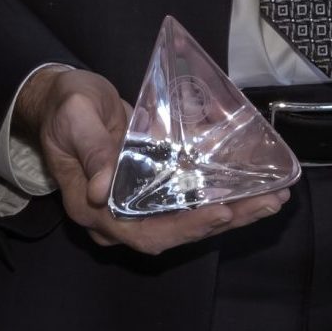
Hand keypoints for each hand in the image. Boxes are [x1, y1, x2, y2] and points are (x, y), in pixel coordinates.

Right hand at [14, 67, 289, 253]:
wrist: (60, 98)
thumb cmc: (66, 107)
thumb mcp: (74, 119)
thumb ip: (90, 151)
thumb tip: (102, 191)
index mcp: (93, 208)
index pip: (145, 231)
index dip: (185, 227)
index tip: (221, 213)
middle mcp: (117, 216)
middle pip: (175, 231)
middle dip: (222, 222)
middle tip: (266, 204)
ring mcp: (134, 204)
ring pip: (186, 220)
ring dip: (230, 213)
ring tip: (271, 200)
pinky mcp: (149, 187)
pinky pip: (186, 201)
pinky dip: (218, 196)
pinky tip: (250, 188)